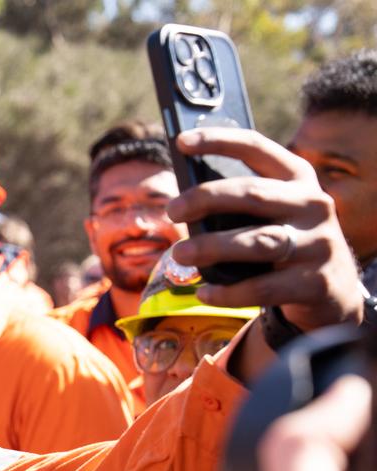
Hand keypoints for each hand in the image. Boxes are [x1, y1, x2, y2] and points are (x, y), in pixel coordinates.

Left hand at [168, 128, 362, 333]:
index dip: (219, 141)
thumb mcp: (274, 213)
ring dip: (212, 247)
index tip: (181, 141)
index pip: (257, 149)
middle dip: (206, 199)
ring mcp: (318, 244)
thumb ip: (241, 202)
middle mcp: (313, 205)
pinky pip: (264, 287)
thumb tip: (183, 202)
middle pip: (254, 194)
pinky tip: (205, 293)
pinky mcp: (315, 282)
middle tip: (172, 210)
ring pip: (258, 242)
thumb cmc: (285, 240)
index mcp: (298, 178)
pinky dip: (229, 292)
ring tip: (180, 253)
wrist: (333, 289)